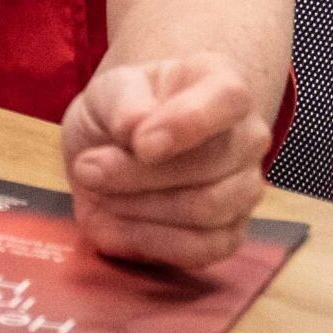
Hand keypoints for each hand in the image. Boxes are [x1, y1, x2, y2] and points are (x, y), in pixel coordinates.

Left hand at [62, 53, 270, 269]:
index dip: (187, 122)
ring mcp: (244, 189)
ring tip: (95, 189)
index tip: (140, 143)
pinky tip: (109, 223)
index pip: (227, 97)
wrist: (115, 147)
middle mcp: (246, 136)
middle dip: (138, 173)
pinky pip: (198, 249)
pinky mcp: (229, 235)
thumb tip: (136, 128)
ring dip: (138, 205)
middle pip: (210, 165)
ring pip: (206, 209)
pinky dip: (145, 239)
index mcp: (220, 83)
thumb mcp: (107, 90)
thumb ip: (122, 102)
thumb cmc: (120, 108)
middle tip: (86, 167)